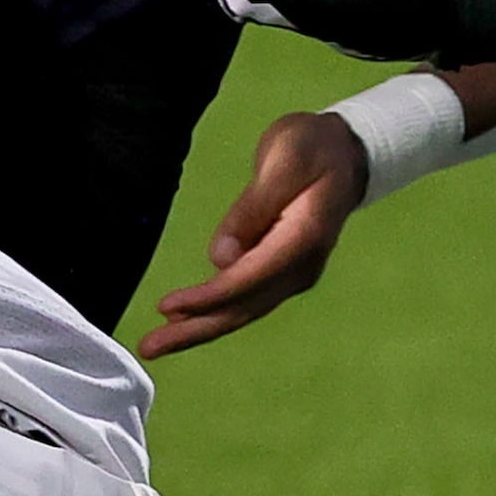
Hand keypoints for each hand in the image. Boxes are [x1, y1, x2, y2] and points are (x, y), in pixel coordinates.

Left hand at [138, 112, 367, 358]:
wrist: (346, 153)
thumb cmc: (314, 149)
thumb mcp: (285, 160)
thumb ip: (253, 207)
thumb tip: (221, 257)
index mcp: (304, 237)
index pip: (250, 278)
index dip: (209, 297)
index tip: (167, 307)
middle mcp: (301, 266)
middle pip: (244, 307)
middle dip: (196, 329)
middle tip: (149, 346)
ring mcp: (293, 272)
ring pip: (243, 308)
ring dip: (200, 326)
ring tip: (156, 341)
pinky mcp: (280, 270)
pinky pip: (245, 298)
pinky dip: (214, 310)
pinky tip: (184, 318)